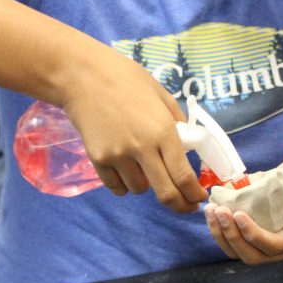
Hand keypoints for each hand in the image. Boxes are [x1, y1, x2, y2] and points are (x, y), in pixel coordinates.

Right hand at [61, 46, 206, 212]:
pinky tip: (125, 169)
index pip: (183, 176)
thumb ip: (176, 122)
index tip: (199, 198)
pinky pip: (117, 187)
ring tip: (143, 165)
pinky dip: (124, 184)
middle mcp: (142, 148)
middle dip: (179, 205)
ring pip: (139, 190)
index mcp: (162, 131)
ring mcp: (117, 156)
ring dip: (147, 184)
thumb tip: (187, 147)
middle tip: (185, 206)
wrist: (83, 77)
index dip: (194, 194)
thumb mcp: (160, 95)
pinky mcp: (97, 160)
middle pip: (165, 193)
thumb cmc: (125, 79)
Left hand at [203, 157, 282, 263]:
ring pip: (237, 252)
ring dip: (220, 234)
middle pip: (252, 256)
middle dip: (232, 236)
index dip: (252, 234)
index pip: (272, 246)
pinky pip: (231, 243)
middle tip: (219, 210)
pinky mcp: (248, 240)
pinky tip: (211, 211)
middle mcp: (279, 249)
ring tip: (211, 210)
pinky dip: (218, 230)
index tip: (237, 214)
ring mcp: (262, 246)